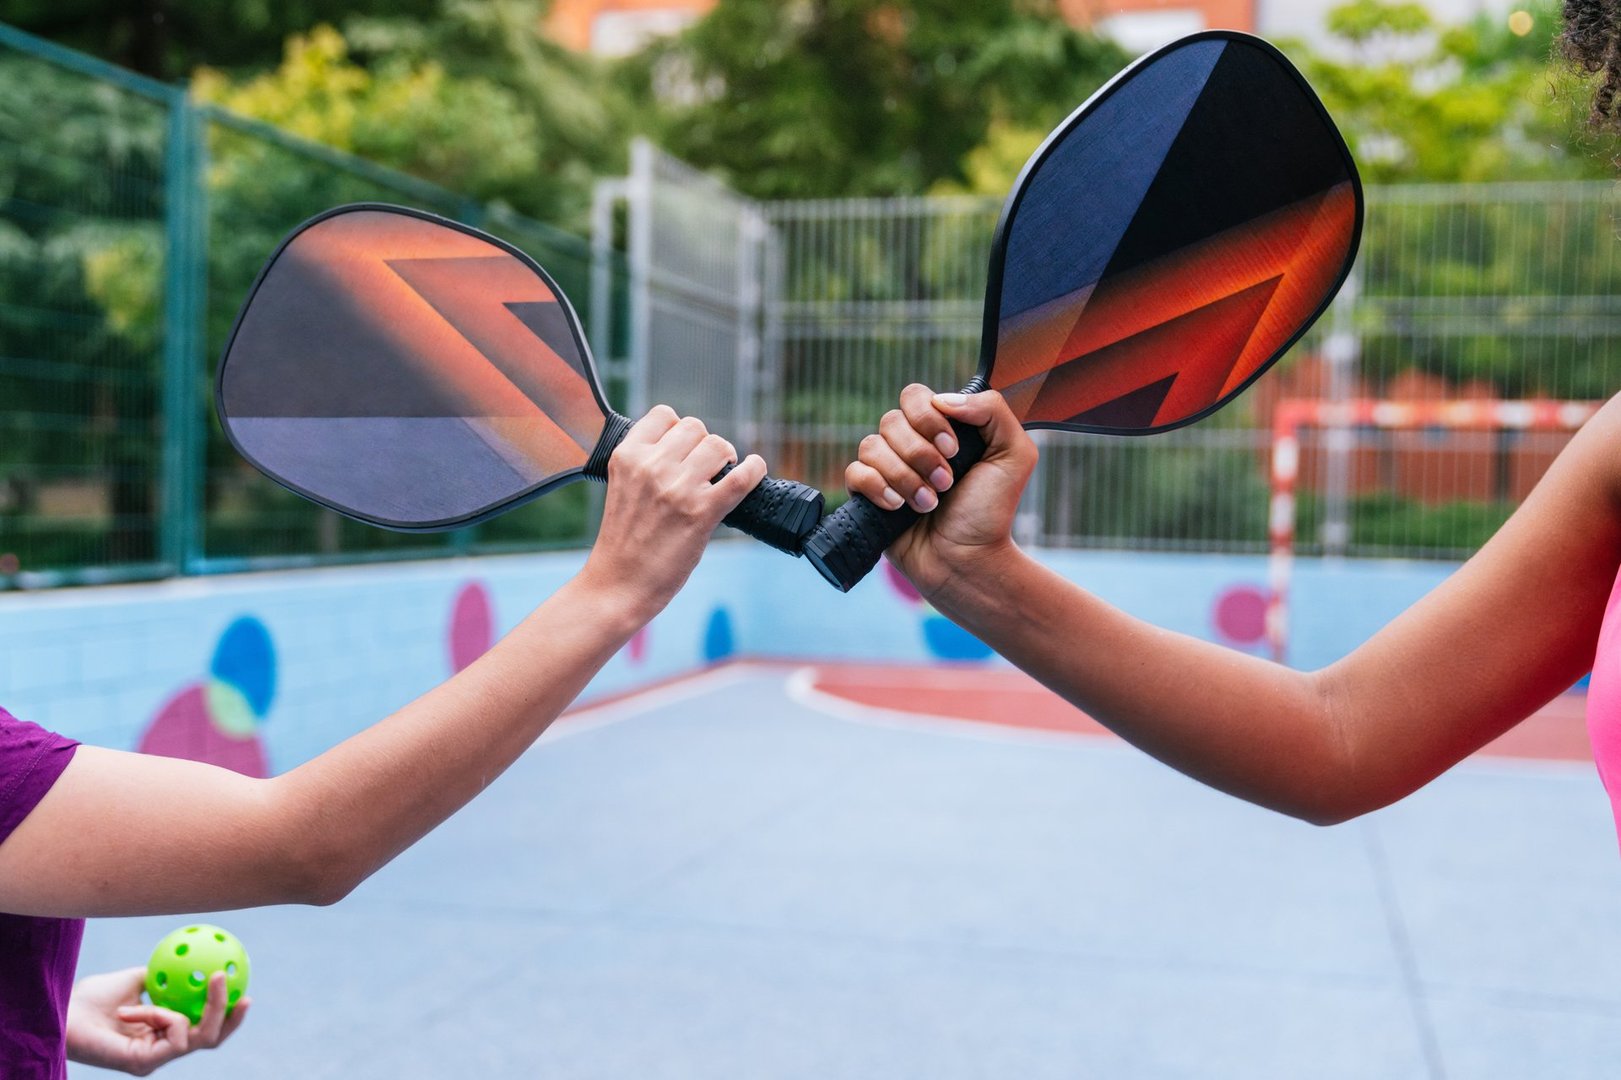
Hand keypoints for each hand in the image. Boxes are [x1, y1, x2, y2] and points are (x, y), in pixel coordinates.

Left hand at [66, 967, 248, 1075]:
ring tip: (215, 978)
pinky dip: (160, 1015)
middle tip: (244, 994)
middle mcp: (160, 1050)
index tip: (241, 987)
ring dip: (199, 1007)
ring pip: (198, 1037)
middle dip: (230, 1018)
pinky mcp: (144, 1064)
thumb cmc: (91, 998)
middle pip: (210, 1039)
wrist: (64, 1013)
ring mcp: (154, 1060)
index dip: (225, 1013)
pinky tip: (133, 1008)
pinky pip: (173, 1034)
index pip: (201, 1027)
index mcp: (161, 1034)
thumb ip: (164, 975)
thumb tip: (195, 956)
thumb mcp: (137, 978)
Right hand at [582, 405, 766, 617]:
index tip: (684, 450)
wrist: (618, 584)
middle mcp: (651, 466)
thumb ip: (647, 464)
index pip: (664, 415)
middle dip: (704, 445)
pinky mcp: (701, 512)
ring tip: (721, 476)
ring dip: (726, 458)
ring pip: (719, 446)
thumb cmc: (624, 542)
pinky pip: (742, 477)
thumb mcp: (624, 488)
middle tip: (706, 468)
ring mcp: (677, 488)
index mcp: (627, 456)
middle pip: (695, 427)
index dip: (679, 430)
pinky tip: (755, 471)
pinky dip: (754, 470)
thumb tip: (689, 449)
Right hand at [845, 384, 1036, 596]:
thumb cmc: (990, 512)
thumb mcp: (1014, 454)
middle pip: (892, 420)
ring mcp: (887, 469)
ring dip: (905, 477)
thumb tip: (943, 400)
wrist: (968, 561)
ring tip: (928, 504)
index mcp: (940, 429)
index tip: (954, 450)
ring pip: (871, 446)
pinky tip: (899, 507)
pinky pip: (855, 473)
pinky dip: (877, 487)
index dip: (930, 420)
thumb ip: (991, 410)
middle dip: (920, 454)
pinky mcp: (868, 495)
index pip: (915, 397)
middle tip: (946, 483)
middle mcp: (910, 445)